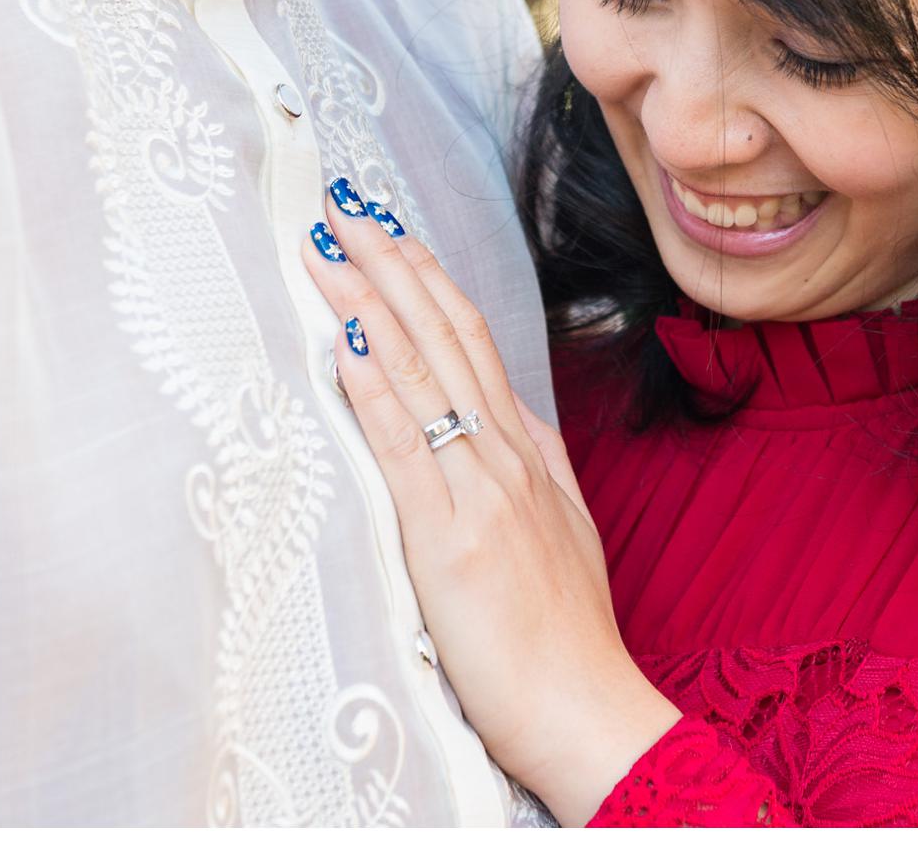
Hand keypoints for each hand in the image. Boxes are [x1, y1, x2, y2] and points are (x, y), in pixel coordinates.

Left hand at [300, 184, 680, 824]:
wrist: (588, 711)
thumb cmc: (565, 638)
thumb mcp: (558, 532)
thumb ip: (526, 472)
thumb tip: (501, 420)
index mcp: (528, 452)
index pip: (472, 340)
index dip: (426, 279)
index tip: (389, 229)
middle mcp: (506, 456)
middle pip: (444, 336)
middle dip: (389, 263)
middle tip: (341, 205)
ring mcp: (481, 493)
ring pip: (422, 373)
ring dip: (370, 301)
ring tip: (329, 245)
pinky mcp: (450, 541)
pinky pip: (405, 449)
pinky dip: (372, 389)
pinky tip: (343, 343)